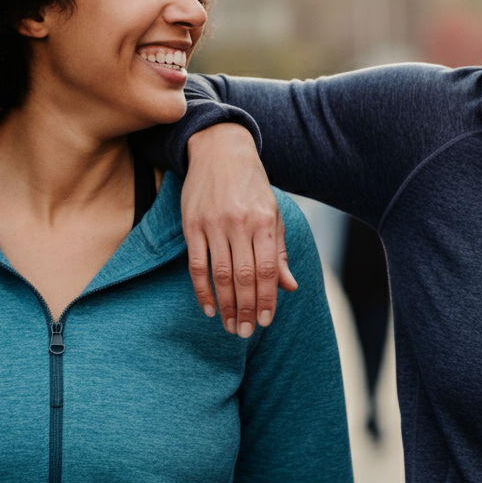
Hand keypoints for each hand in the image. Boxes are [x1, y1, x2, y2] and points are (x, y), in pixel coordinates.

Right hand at [183, 124, 297, 335]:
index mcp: (265, 220)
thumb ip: (279, 252)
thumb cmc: (252, 185)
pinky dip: (201, 290)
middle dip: (246, 309)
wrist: (221, 150)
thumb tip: (289, 287)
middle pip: (243, 276)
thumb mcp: (274, 213)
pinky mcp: (192, 224)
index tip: (266, 322)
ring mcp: (213, 224)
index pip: (266, 270)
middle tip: (246, 332)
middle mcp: (240, 223)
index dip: (267, 299)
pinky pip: (196, 265)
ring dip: (226, 305)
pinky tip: (208, 308)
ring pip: (219, 275)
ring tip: (230, 326)